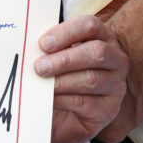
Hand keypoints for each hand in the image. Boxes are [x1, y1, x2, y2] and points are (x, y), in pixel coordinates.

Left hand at [35, 16, 128, 142]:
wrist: (62, 115)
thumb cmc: (56, 77)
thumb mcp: (52, 58)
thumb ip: (46, 50)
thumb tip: (27, 46)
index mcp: (101, 37)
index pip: (89, 26)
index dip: (66, 32)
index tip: (42, 43)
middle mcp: (115, 59)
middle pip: (96, 52)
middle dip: (65, 59)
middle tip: (39, 67)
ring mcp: (115, 85)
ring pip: (91, 79)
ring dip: (61, 81)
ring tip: (41, 84)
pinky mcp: (109, 109)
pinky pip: (86, 103)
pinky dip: (63, 100)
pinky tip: (49, 99)